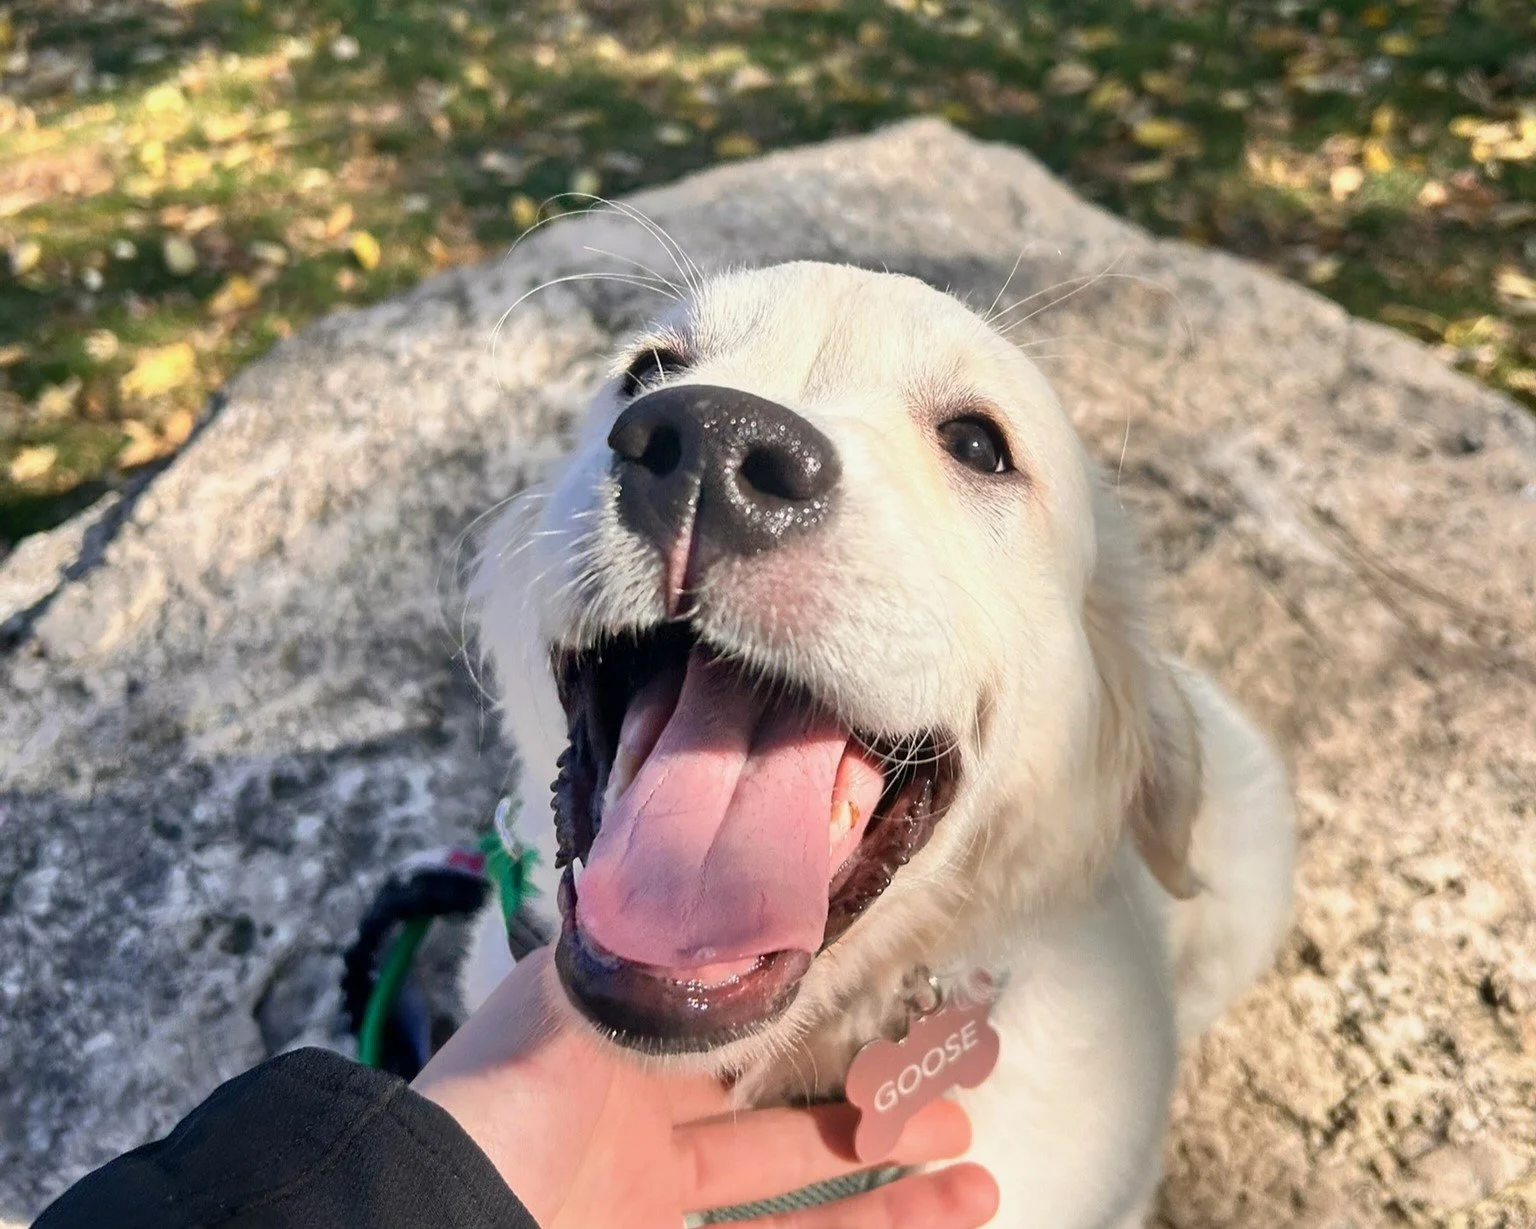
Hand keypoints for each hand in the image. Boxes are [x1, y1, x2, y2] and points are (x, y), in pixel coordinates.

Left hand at [414, 947, 998, 1227]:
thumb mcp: (579, 998)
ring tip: (976, 1183)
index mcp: (617, 1039)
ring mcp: (649, 1197)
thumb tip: (728, 864)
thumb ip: (657, 942)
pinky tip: (930, 1223)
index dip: (817, 1008)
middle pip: (779, 1109)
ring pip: (792, 1188)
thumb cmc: (501, 1100)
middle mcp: (635, 1119)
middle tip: (953, 1095)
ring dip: (887, 1187)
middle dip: (872, 1103)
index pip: (735, 1016)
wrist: (429, 1221)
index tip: (895, 997)